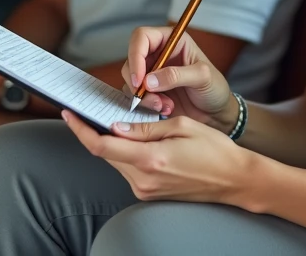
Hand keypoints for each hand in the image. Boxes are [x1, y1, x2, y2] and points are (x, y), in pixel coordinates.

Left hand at [63, 110, 251, 205]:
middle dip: (97, 131)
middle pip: (106, 153)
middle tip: (94, 110)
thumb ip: (146, 127)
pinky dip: (127, 153)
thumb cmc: (215, 150)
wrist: (235, 180)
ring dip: (115, 142)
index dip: (80, 129)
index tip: (69, 113)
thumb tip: (116, 125)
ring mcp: (146, 190)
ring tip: (124, 123)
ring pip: (117, 161)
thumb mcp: (181, 127)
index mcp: (150, 159)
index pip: (102, 145)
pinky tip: (137, 141)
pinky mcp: (150, 194)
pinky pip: (129, 170)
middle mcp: (144, 179)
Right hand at [122, 27, 235, 129]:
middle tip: (152, 97)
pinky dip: (145, 105)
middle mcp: (158, 54)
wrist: (216, 113)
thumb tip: (148, 80)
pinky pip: (134, 96)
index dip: (135, 55)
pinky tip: (164, 109)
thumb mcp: (203, 77)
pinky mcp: (149, 91)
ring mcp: (152, 73)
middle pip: (131, 59)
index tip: (139, 79)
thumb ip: (176, 75)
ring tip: (165, 106)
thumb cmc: (214, 88)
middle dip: (137, 81)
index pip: (142, 37)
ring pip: (130, 79)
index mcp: (172, 41)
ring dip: (143, 96)